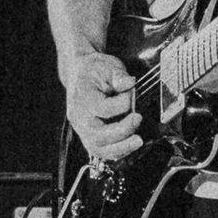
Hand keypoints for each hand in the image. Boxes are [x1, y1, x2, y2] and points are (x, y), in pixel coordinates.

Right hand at [63, 49, 142, 163]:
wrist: (80, 74)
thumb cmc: (95, 70)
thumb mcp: (108, 66)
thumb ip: (119, 75)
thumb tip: (130, 83)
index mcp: (82, 97)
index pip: (101, 108)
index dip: (121, 104)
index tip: (130, 94)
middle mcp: (78, 116)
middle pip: (97, 135)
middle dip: (122, 131)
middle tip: (138, 118)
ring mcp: (81, 129)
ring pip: (98, 148)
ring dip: (121, 147)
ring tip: (138, 140)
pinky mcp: (88, 136)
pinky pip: (101, 151)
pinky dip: (118, 151)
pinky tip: (131, 143)